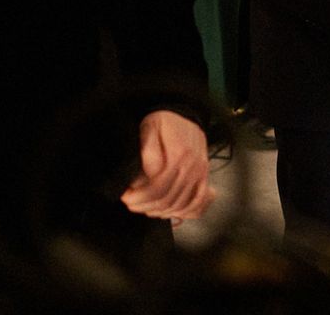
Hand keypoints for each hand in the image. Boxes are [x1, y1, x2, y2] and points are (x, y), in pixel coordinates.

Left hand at [120, 110, 213, 224]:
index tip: (125, 196)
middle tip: (131, 204)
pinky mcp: (204, 176)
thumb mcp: (149, 128)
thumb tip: (151, 174)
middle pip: (168, 200)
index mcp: (179, 155)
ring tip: (145, 208)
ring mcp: (200, 173)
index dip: (138, 197)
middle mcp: (193, 167)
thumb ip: (149, 151)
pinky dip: (186, 212)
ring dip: (161, 212)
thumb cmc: (165, 122)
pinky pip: (199, 202)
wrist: (184, 115)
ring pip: (180, 205)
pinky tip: (172, 213)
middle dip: (145, 207)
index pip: (157, 189)